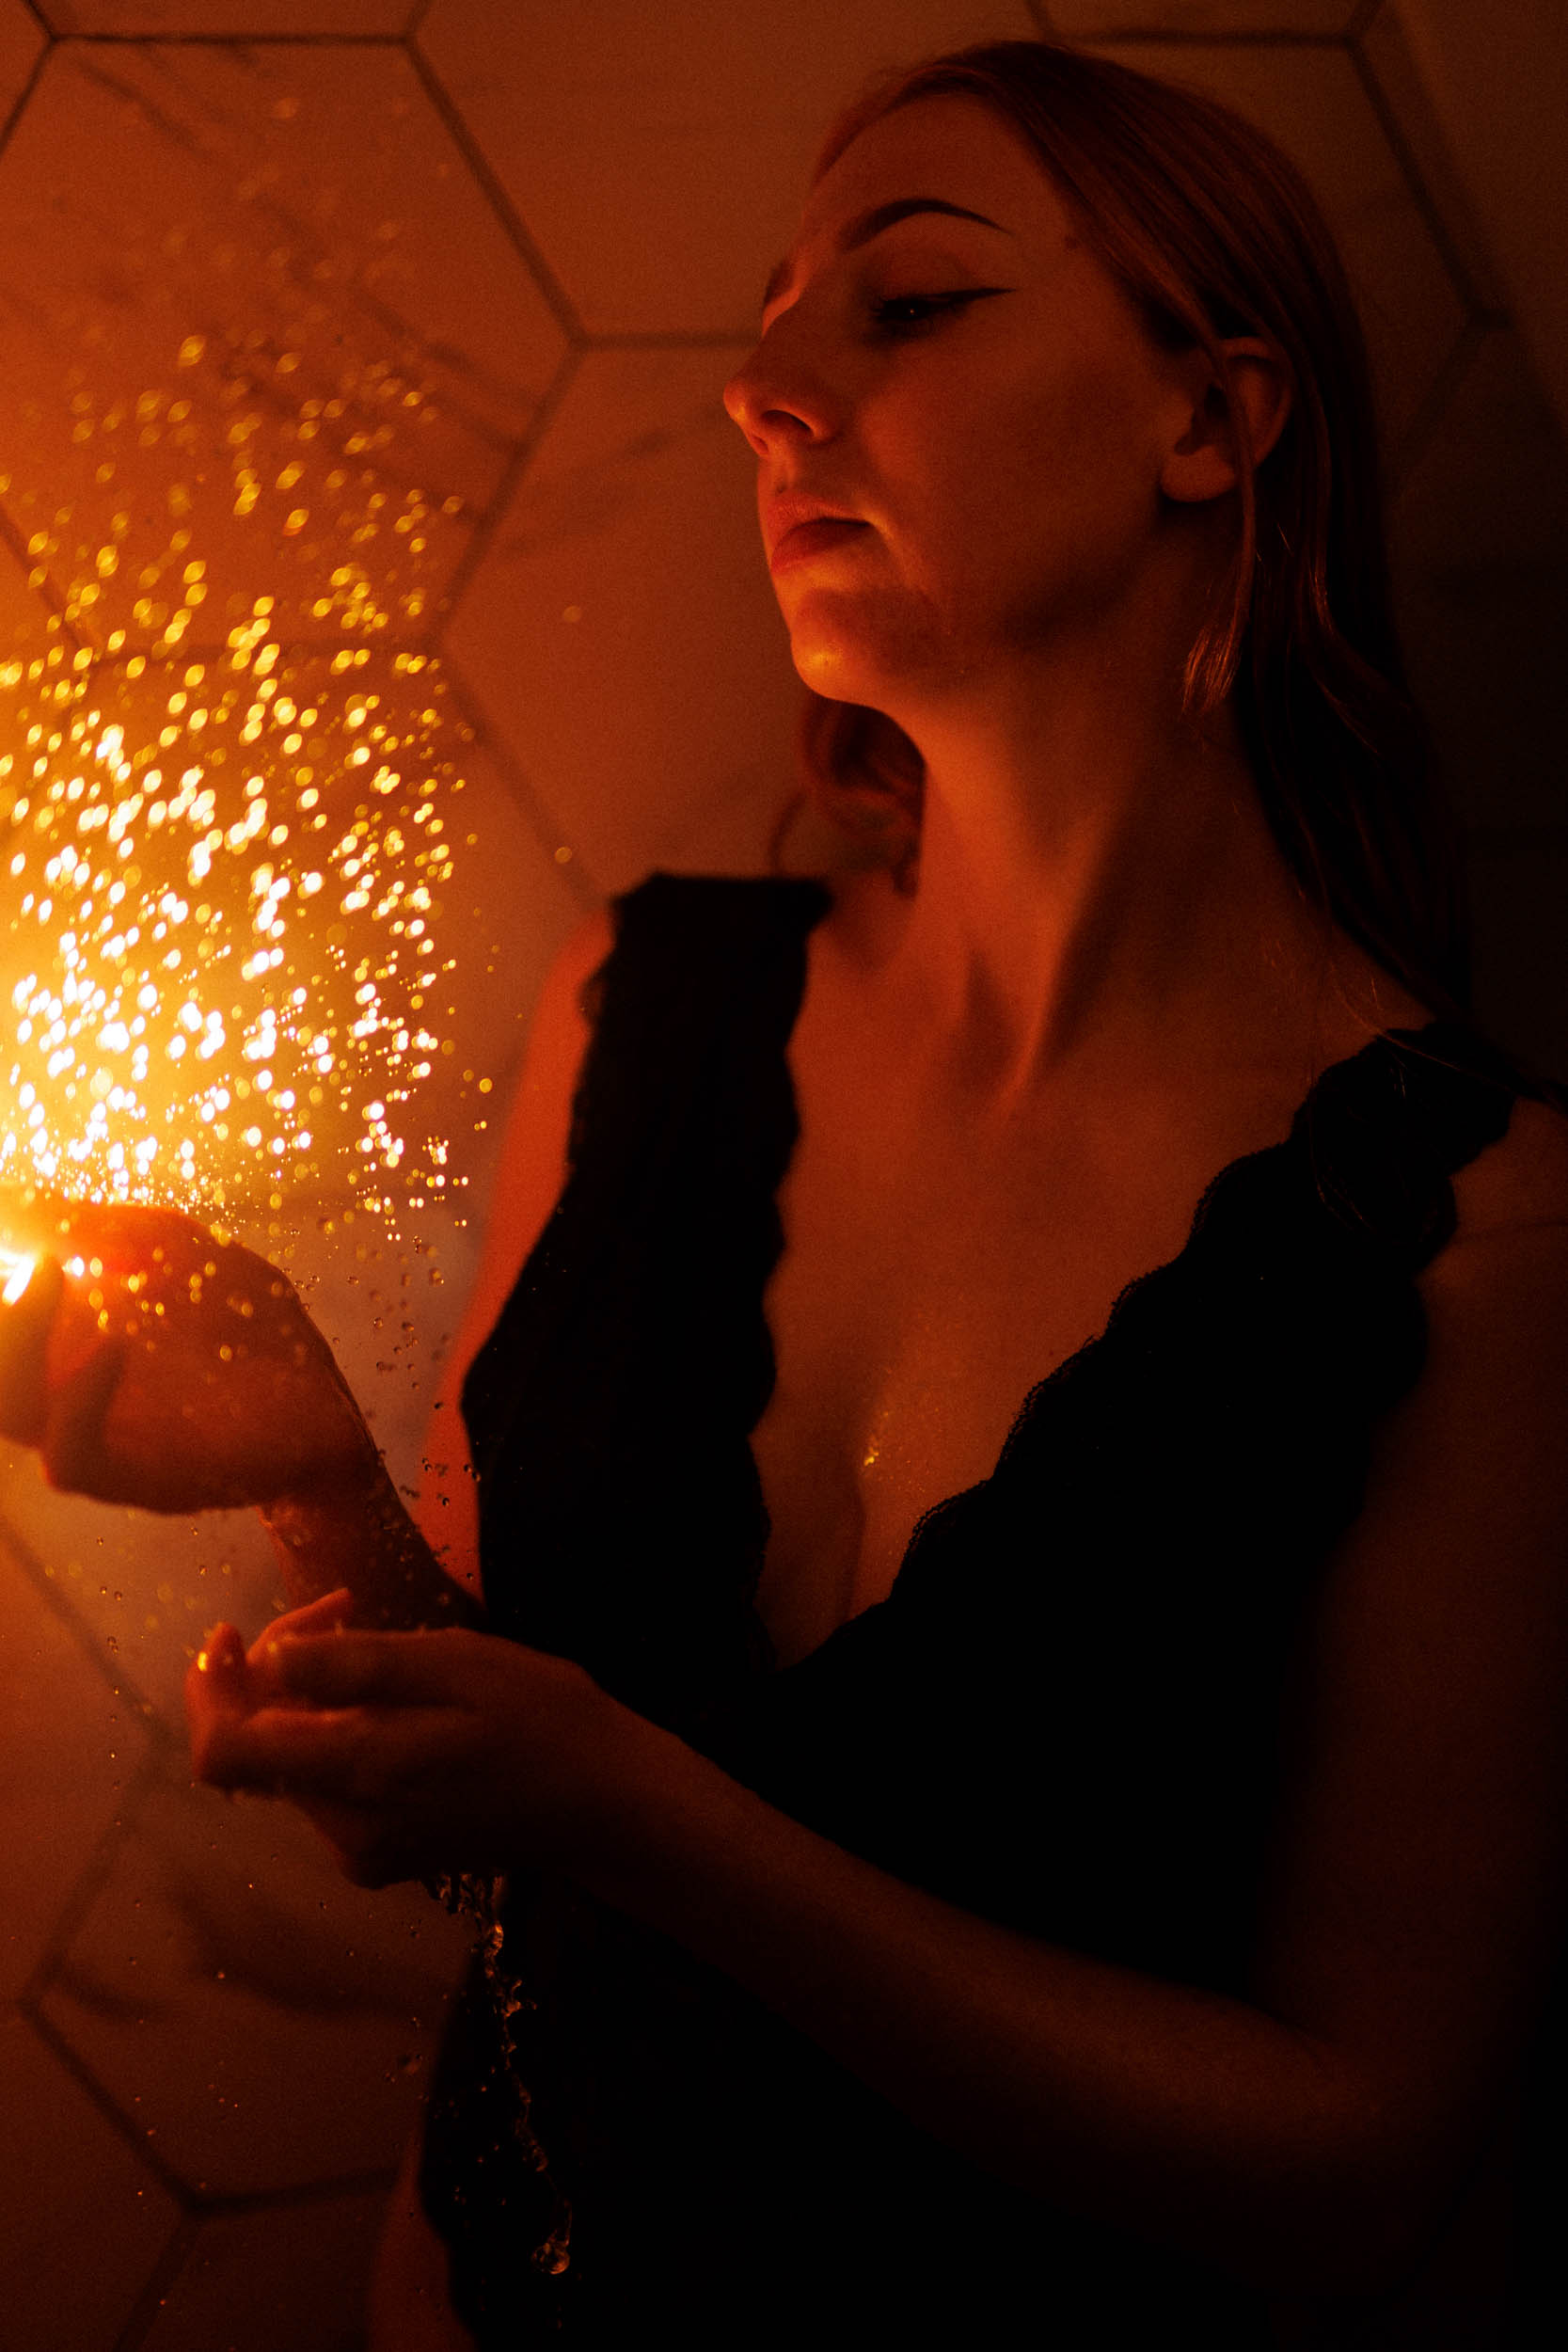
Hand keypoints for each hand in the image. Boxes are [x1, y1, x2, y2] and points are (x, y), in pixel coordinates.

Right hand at [0, 1192, 376, 1512]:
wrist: (325, 1416)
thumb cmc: (255, 1339)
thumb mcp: (196, 1264)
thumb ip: (121, 1232)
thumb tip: (34, 1200)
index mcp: (66, 1344)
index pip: (1, 1318)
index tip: (5, 1209)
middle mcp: (63, 1395)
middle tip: (29, 1249)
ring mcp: (98, 1440)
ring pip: (8, 1410)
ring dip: (13, 1340)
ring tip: (47, 1271)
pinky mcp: (137, 1480)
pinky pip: (72, 1459)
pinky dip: (78, 1402)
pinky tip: (113, 1346)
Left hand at [185, 1597, 638, 1887]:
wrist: (607, 1804)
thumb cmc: (544, 1719)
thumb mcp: (460, 1665)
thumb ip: (361, 1666)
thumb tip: (269, 1659)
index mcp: (359, 1775)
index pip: (225, 1752)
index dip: (211, 1688)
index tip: (232, 1630)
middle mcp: (343, 1829)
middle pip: (257, 1748)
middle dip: (275, 1670)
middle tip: (341, 1609)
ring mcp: (361, 1849)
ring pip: (290, 1762)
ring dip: (309, 1696)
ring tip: (376, 1640)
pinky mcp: (380, 1852)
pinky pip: (327, 1783)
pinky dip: (338, 1730)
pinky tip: (392, 1694)